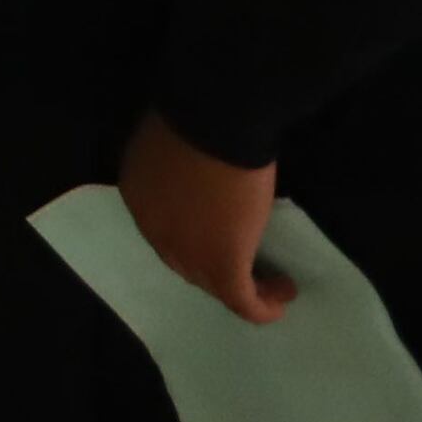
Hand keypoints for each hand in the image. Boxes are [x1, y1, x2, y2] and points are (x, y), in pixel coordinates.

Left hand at [119, 111, 291, 322]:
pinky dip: (261, 306)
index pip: (164, 225)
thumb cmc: (196, 116)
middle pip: (185, 259)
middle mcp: (154, 230)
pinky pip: (242, 299)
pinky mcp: (223, 265)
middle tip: (246, 262)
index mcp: (138, 195)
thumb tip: (201, 170)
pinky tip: (282, 299)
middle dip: (214, 264)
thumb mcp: (176, 140)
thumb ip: (182, 163)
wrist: (213, 120)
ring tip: (273, 284)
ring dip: (243, 287)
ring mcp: (186, 252)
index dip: (192, 233)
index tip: (220, 229)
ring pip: (213, 284)